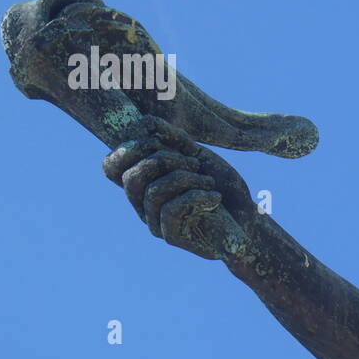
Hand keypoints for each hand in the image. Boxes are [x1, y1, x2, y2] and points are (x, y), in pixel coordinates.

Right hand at [102, 115, 256, 259]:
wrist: (248, 221)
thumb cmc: (222, 188)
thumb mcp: (198, 157)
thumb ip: (173, 141)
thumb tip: (146, 121)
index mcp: (144, 182)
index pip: (111, 167)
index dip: (129, 148)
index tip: (160, 139)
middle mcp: (143, 204)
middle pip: (130, 177)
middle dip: (164, 160)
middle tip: (194, 162)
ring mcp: (156, 222)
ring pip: (153, 192)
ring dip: (185, 179)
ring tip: (208, 181)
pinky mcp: (172, 237)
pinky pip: (171, 210)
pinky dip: (197, 197)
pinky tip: (215, 197)